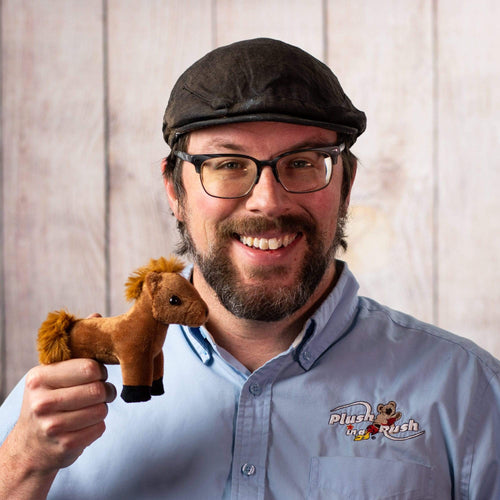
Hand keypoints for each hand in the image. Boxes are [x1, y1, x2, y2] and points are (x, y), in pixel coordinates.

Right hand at [5, 359, 115, 474]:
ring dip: (102, 408)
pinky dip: (97, 425)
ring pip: (101, 410)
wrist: (30, 445)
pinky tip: (84, 425)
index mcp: (39, 378)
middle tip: (100, 393)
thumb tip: (109, 353)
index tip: (97, 376)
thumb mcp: (49, 378)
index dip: (100, 371)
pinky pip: (100, 428)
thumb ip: (73, 364)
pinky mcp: (65, 444)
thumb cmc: (49, 402)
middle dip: (106, 391)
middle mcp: (42, 402)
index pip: (89, 368)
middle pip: (97, 390)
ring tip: (90, 408)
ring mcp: (52, 426)